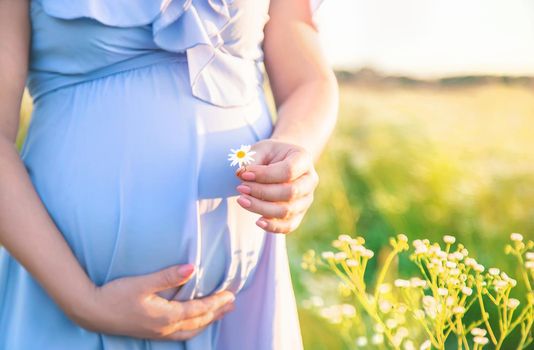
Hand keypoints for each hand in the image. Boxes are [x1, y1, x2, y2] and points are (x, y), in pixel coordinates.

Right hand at [71, 264, 234, 339]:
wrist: (91, 312)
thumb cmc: (116, 295)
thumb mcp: (142, 283)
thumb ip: (168, 276)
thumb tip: (192, 268)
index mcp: (166, 316)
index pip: (199, 309)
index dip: (216, 302)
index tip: (231, 295)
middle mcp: (165, 328)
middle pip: (198, 322)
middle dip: (217, 313)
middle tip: (232, 304)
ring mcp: (158, 333)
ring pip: (190, 330)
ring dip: (207, 321)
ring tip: (219, 314)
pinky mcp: (150, 332)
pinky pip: (180, 333)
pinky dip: (193, 327)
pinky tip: (193, 323)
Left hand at [235, 139, 318, 233]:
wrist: (278, 163)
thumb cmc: (268, 155)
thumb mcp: (260, 150)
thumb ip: (251, 160)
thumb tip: (240, 174)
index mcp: (303, 159)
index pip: (288, 171)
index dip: (264, 175)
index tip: (244, 174)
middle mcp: (310, 180)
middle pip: (289, 192)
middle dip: (261, 192)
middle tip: (240, 188)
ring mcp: (306, 199)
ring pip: (287, 210)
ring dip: (261, 207)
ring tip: (242, 200)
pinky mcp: (299, 214)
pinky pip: (289, 226)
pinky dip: (273, 226)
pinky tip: (257, 221)